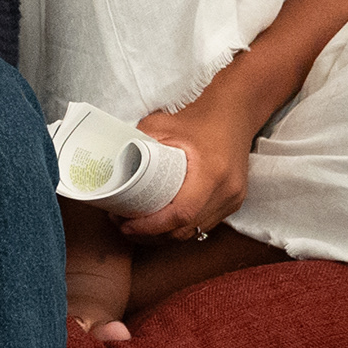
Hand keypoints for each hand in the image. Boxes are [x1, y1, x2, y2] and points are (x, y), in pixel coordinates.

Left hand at [119, 97, 258, 240]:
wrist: (236, 112)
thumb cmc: (200, 116)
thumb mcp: (163, 124)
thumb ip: (138, 141)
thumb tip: (111, 159)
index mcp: (211, 172)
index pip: (181, 214)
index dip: (151, 226)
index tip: (126, 224)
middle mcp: (227, 190)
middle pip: (185, 229)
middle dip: (152, 235)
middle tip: (123, 226)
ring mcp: (233, 198)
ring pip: (195, 231)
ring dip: (165, 235)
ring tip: (137, 226)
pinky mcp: (234, 201)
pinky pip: (204, 224)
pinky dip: (181, 228)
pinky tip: (161, 224)